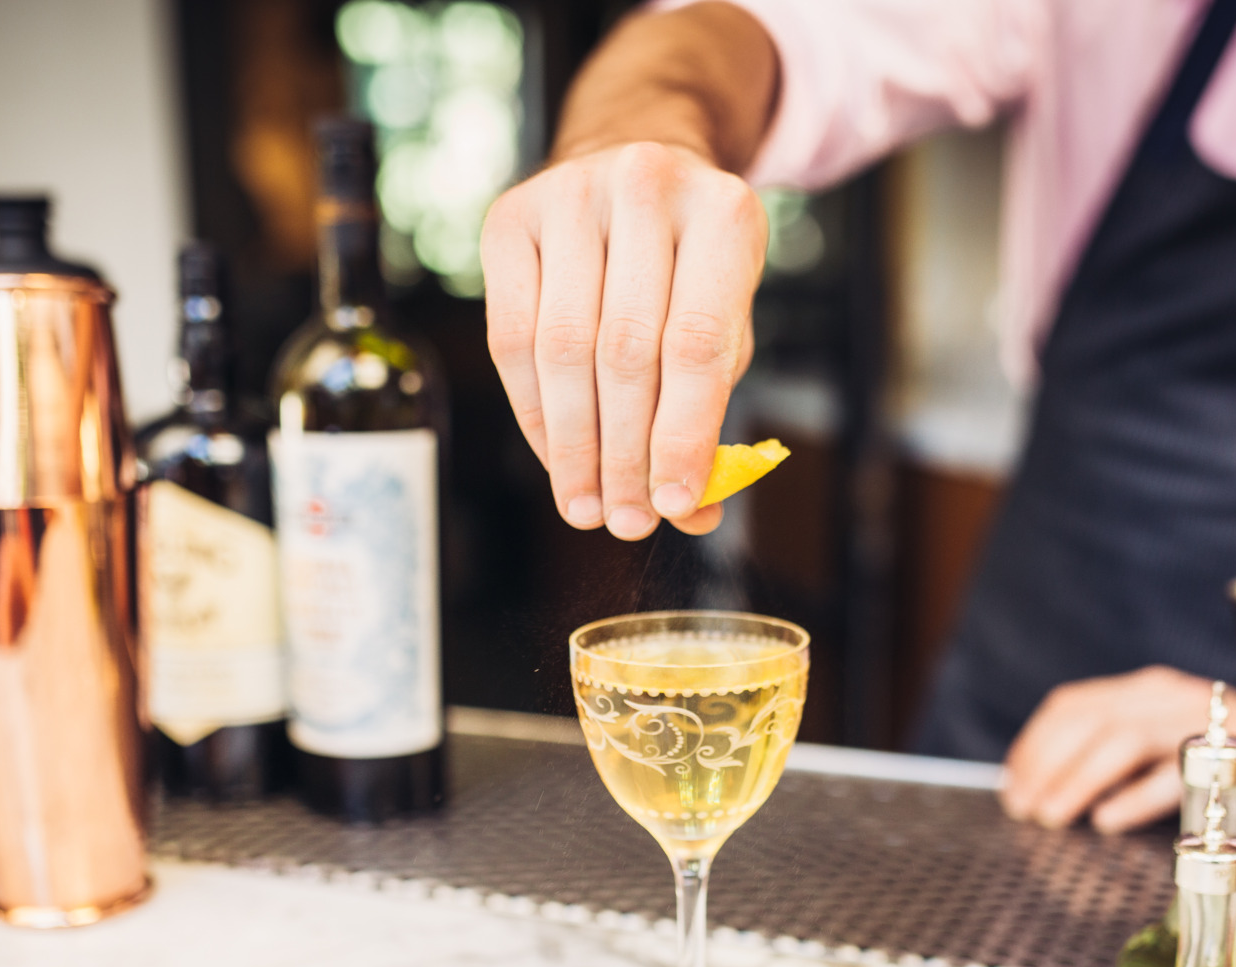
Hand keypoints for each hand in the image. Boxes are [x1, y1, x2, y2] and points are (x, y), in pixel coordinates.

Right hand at [481, 141, 767, 540]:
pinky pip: (510, 336)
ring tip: (588, 505)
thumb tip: (692, 510)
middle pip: (625, 350)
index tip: (673, 505)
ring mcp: (570, 194)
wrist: (634, 176)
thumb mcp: (725, 326)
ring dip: (574, 444)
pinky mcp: (510, 217)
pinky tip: (554, 456)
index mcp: (723, 213)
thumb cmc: (688, 270)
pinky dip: (534, 410)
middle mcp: (646, 187)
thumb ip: (711, 411)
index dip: (682, 434)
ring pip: (562, 348)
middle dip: (624, 452)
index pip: (696, 343)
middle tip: (626, 521)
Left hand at [1002, 667, 1235, 832]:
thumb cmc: (1221, 760)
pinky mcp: (1234, 759)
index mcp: (1145, 690)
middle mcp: (1169, 696)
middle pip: (1091, 720)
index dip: (1034, 744)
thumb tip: (1042, 787)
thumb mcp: (1160, 741)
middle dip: (1046, 764)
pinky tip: (1105, 820)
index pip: (1073, 704)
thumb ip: (1109, 752)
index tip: (1012, 784)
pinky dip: (1133, 798)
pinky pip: (1174, 776)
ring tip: (1051, 816)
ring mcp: (1202, 723)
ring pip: (1124, 740)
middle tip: (1023, 808)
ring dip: (1078, 780)